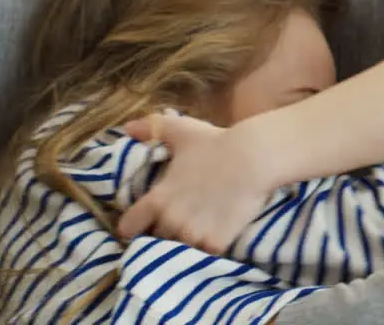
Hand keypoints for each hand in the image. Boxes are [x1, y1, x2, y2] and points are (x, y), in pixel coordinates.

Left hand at [116, 112, 276, 254]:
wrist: (255, 158)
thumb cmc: (217, 143)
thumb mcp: (182, 131)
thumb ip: (152, 128)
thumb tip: (127, 128)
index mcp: (158, 199)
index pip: (128, 227)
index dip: (133, 226)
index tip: (144, 224)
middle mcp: (170, 221)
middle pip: (157, 240)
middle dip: (165, 234)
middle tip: (181, 223)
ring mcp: (193, 234)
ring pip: (181, 250)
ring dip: (188, 244)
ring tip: (201, 231)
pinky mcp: (216, 243)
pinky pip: (207, 256)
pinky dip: (211, 250)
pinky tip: (219, 237)